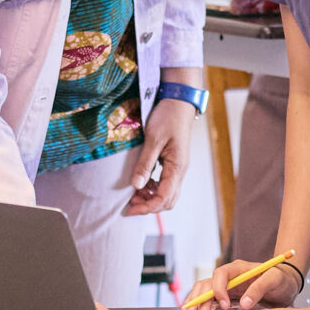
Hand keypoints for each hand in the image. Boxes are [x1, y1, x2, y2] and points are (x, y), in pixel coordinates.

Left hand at [125, 96, 198, 214]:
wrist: (179, 101)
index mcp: (177, 167)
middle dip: (149, 206)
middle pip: (168, 200)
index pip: (164, 198)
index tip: (130, 208)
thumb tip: (136, 185)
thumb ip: (145, 163)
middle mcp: (180, 171)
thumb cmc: (167, 117)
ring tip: (133, 194)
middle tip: (129, 204)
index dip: (147, 207)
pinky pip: (165, 183)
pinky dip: (153, 188)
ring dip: (151, 198)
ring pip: (167, 193)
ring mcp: (177, 167)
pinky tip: (141, 183)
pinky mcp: (173, 162)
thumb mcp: (154, 139)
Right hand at [180, 256, 299, 309]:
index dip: (219, 290)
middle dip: (201, 302)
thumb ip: (259, 288)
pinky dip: (198, 305)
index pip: (220, 274)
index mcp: (238, 268)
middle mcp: (227, 276)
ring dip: (195, 304)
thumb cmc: (281, 278)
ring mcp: (224, 286)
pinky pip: (206, 298)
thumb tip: (243, 303)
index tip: (224, 305)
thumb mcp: (274, 280)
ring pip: (203, 291)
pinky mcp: (224, 295)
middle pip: (207, 284)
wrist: (286, 283)